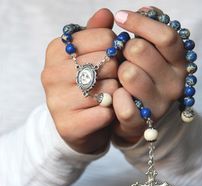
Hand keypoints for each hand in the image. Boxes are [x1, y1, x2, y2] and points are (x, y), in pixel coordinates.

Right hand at [41, 9, 118, 153]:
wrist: (77, 124)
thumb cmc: (85, 87)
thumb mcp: (87, 57)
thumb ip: (95, 34)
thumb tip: (106, 13)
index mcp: (57, 51)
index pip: (105, 37)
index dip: (116, 49)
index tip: (111, 59)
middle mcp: (52, 74)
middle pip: (109, 62)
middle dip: (117, 73)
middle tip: (110, 81)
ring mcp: (57, 101)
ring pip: (110, 89)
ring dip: (116, 95)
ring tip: (108, 98)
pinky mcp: (69, 125)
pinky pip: (106, 113)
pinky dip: (112, 113)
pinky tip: (105, 113)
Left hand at [112, 7, 186, 143]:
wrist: (141, 115)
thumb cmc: (143, 78)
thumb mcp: (150, 53)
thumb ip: (148, 30)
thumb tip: (146, 9)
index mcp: (178, 63)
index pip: (166, 36)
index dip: (141, 23)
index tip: (120, 17)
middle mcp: (174, 84)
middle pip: (140, 51)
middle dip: (125, 50)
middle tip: (124, 57)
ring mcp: (159, 105)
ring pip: (129, 74)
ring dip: (118, 73)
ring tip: (121, 78)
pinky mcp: (142, 122)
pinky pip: (123, 103)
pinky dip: (114, 96)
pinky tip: (115, 95)